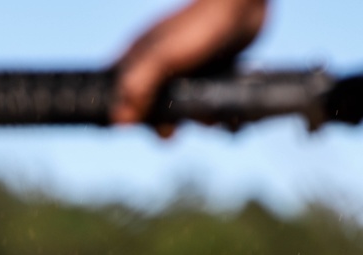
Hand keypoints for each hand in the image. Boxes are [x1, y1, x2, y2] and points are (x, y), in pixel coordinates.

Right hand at [113, 0, 267, 127]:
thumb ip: (140, 88)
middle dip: (161, 122)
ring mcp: (181, 69)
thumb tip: (121, 122)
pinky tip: (222, 115)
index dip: (125, 113)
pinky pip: (202, 101)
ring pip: (178, 106)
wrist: (244, 8)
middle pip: (148, 104)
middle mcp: (156, 64)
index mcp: (138, 56)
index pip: (118, 92)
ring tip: (207, 120)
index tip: (139, 127)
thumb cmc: (201, 28)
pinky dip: (211, 112)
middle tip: (170, 135)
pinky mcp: (206, 74)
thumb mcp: (164, 59)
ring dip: (192, 119)